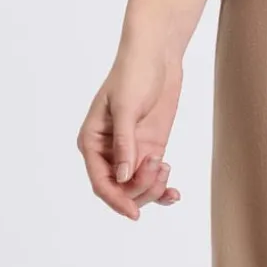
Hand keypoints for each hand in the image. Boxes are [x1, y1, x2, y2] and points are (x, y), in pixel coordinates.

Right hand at [77, 47, 183, 220]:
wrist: (157, 53)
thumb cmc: (134, 72)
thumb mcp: (126, 106)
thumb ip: (124, 142)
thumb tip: (123, 177)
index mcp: (92, 141)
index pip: (100, 181)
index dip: (116, 199)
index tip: (134, 213)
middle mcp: (109, 151)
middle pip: (120, 189)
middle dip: (139, 187)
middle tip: (159, 165)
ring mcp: (131, 151)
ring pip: (137, 187)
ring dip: (152, 187)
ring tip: (166, 166)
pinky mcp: (150, 147)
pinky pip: (152, 177)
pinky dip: (162, 189)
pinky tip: (174, 195)